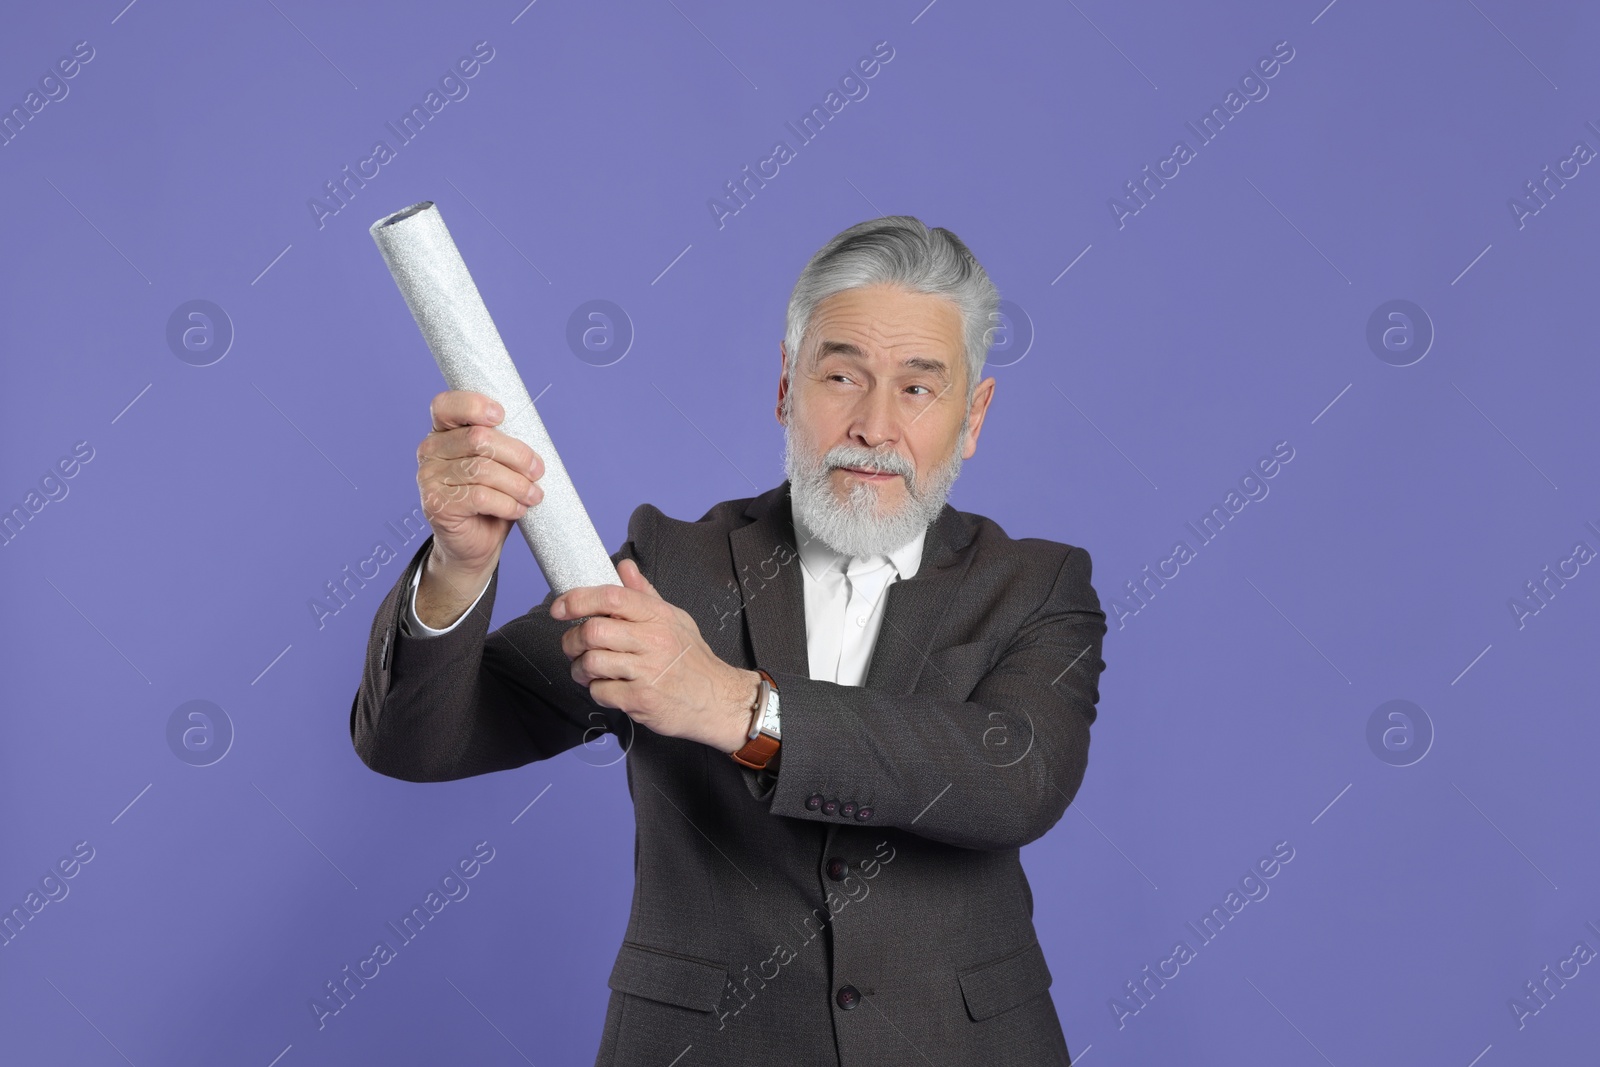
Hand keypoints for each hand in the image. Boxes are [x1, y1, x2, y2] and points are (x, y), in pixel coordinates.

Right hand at [416, 389, 545, 576]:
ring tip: (533, 495)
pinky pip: (480, 497)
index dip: (473, 405)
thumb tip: (534, 436)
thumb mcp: (499, 465)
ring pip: (483, 470)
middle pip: (478, 439)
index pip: (446, 406)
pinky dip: (507, 503)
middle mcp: (429, 451)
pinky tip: (518, 509)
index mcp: (442, 433)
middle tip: (537, 471)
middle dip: (517, 454)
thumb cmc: (491, 500)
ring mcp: (428, 478)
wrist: (475, 544)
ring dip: (517, 484)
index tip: (502, 415)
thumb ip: (504, 445)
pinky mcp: (436, 505)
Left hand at [553, 559, 757, 754]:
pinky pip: (600, 691)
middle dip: (571, 641)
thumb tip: (623, 566)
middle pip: (593, 631)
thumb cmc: (692, 659)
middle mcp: (652, 641)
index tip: (560, 608)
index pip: (611, 596)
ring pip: (591, 663)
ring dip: (580, 669)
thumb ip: (644, 594)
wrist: (718, 699)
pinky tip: (609, 688)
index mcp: (657, 616)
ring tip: (587, 670)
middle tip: (573, 646)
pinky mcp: (641, 700)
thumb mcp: (675, 618)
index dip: (577, 600)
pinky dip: (596, 690)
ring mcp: (646, 672)